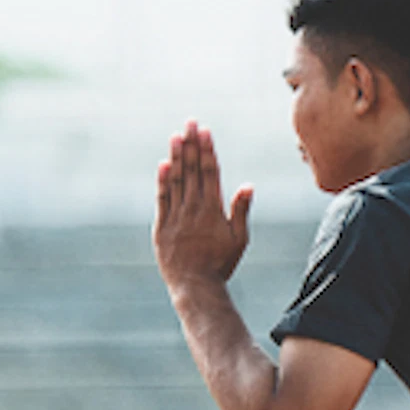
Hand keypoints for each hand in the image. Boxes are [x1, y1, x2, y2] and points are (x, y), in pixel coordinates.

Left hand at [154, 121, 251, 289]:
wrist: (195, 287)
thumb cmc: (221, 264)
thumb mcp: (238, 239)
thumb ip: (240, 211)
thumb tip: (247, 186)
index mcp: (213, 210)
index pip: (210, 173)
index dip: (207, 150)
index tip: (205, 131)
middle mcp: (193, 209)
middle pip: (193, 171)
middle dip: (192, 145)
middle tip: (190, 122)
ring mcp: (176, 216)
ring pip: (177, 180)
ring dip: (177, 157)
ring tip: (176, 136)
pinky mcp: (162, 226)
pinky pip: (162, 199)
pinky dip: (163, 181)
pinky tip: (164, 164)